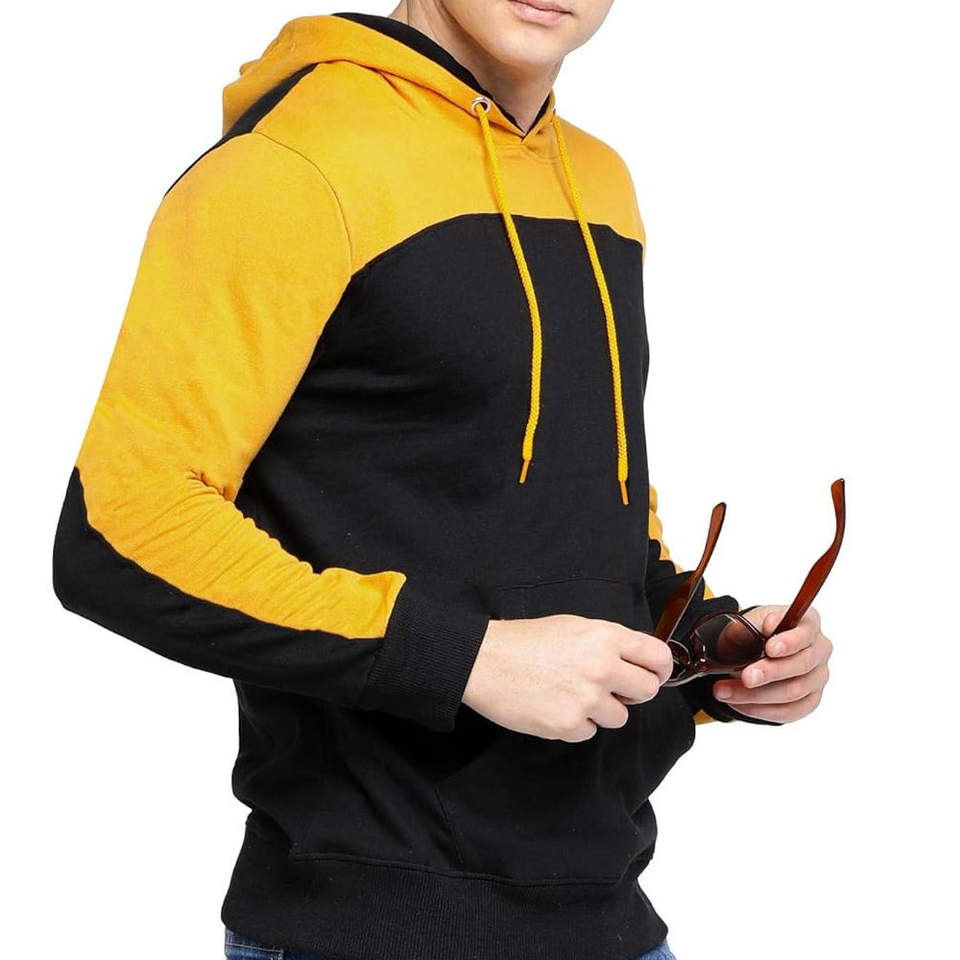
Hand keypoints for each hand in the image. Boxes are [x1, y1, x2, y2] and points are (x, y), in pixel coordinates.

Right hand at [462, 615, 672, 741]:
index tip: (654, 674)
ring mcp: (586, 698)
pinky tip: (555, 706)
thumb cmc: (525, 641)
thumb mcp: (574, 626)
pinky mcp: (568, 724)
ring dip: (602, 711)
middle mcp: (602, 667)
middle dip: (633, 692)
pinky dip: (576, 724)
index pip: (658, 657)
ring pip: (620, 716)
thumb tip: (636, 662)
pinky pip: (590, 732)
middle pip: (647, 690)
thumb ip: (609, 643)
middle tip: (612, 689)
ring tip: (572, 694)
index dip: (660, 669)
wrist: (486, 661)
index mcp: (605, 637)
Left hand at [711, 605, 832, 721]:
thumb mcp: (746, 623)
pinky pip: (789, 712)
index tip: (769, 648)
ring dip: (756, 695)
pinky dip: (760, 709)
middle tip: (746, 677)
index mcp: (808, 623)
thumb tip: (760, 628)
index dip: (790, 641)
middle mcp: (819, 650)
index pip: (806, 632)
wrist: (748, 652)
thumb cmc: (751, 633)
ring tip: (724, 691)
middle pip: (802, 665)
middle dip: (771, 672)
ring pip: (793, 692)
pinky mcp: (809, 701)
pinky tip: (737, 703)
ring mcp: (817, 678)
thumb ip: (751, 625)